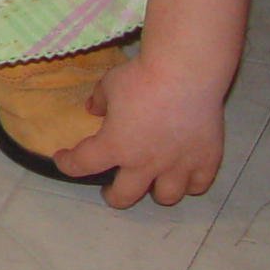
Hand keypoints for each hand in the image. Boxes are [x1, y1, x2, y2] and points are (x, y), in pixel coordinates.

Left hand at [49, 52, 226, 209]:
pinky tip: (186, 175)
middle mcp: (146, 164)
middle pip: (125, 196)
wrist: (186, 72)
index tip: (63, 160)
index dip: (68, 164)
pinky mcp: (206, 159)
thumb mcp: (110, 84)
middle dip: (113, 196)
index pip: (82, 164)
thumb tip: (94, 109)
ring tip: (153, 183)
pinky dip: (191, 183)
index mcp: (116, 146)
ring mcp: (178, 165)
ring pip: (166, 197)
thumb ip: (100, 101)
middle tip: (111, 189)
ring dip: (155, 192)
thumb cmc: (142, 76)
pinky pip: (199, 184)